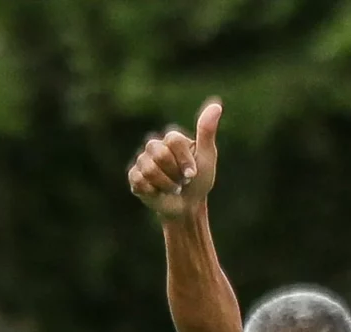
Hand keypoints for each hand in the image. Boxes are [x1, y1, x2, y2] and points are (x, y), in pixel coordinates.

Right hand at [129, 99, 220, 220]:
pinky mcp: (134, 177)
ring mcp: (142, 161)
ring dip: (166, 185)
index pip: (173, 140)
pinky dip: (153, 192)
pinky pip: (140, 181)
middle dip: (175, 174)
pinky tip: (159, 192)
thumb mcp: (207, 156)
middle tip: (181, 181)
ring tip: (172, 188)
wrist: (188, 207)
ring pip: (150, 170)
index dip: (184, 160)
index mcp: (172, 139)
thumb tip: (216, 106)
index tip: (192, 174)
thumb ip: (207, 132)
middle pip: (160, 155)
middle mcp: (154, 146)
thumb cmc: (199, 181)